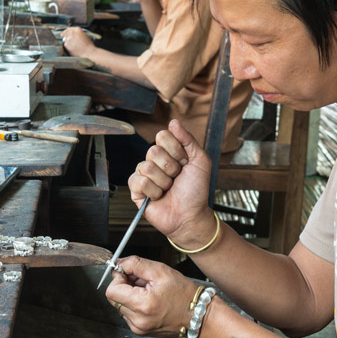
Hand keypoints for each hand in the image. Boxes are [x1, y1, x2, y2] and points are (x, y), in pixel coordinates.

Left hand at [60, 27, 95, 57]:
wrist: (88, 51)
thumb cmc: (88, 44)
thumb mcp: (84, 35)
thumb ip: (78, 33)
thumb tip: (73, 33)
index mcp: (77, 29)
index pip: (68, 29)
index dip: (65, 32)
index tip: (63, 34)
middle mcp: (72, 33)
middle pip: (65, 34)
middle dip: (66, 37)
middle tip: (69, 42)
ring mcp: (69, 38)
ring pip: (65, 40)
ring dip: (68, 42)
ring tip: (74, 46)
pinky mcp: (67, 44)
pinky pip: (65, 45)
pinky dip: (68, 47)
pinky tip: (73, 48)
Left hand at [105, 256, 197, 336]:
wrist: (198, 315)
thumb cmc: (184, 294)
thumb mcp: (161, 271)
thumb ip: (136, 264)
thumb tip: (119, 263)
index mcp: (143, 305)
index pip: (111, 290)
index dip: (118, 278)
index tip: (128, 273)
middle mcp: (138, 320)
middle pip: (114, 299)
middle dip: (124, 286)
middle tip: (141, 281)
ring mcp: (138, 328)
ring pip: (120, 306)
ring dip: (129, 296)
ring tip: (148, 292)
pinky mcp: (140, 331)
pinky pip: (128, 314)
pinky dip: (135, 305)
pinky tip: (149, 301)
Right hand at [129, 120, 215, 245]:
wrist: (191, 216)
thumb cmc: (196, 191)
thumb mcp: (200, 161)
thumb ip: (188, 139)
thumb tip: (173, 122)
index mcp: (169, 152)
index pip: (162, 136)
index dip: (176, 150)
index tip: (185, 162)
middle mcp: (155, 161)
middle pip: (153, 150)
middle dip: (171, 167)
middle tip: (177, 178)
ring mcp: (144, 175)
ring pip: (147, 166)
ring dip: (163, 181)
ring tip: (169, 189)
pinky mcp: (136, 190)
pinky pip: (139, 181)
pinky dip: (153, 191)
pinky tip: (159, 196)